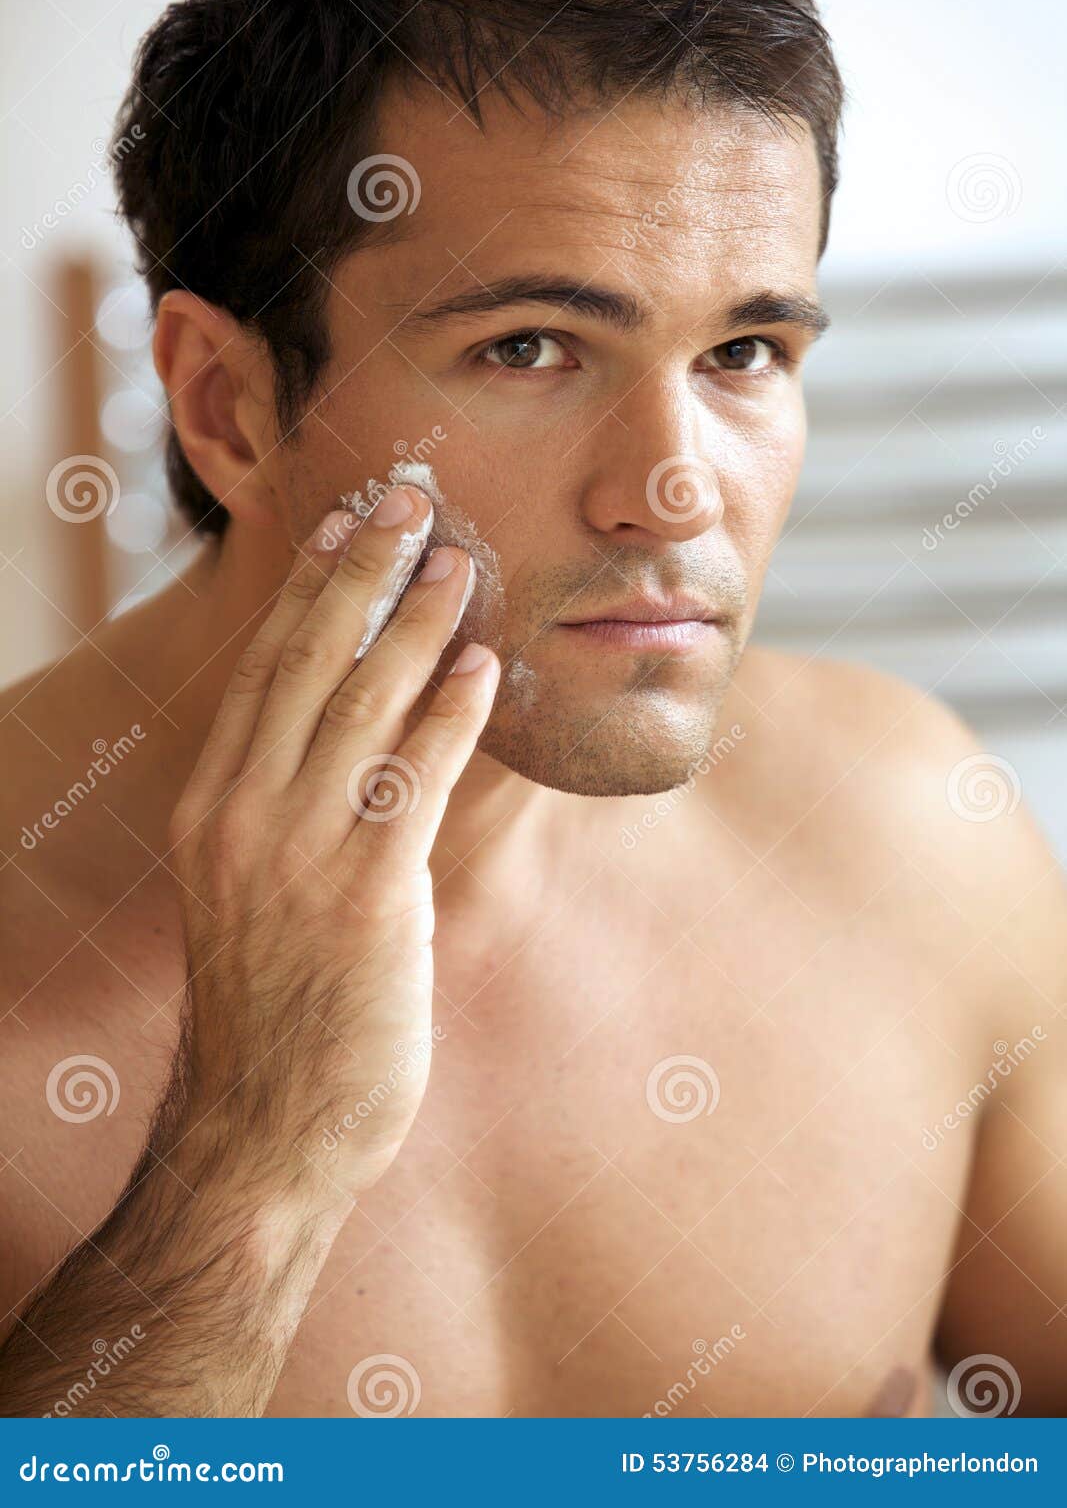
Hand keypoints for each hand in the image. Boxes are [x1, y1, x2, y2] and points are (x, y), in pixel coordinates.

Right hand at [167, 486, 498, 1196]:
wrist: (265, 1130)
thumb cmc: (278, 1011)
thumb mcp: (259, 894)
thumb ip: (295, 811)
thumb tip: (366, 737)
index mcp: (213, 806)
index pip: (265, 671)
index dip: (310, 589)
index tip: (346, 525)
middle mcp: (243, 814)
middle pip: (307, 663)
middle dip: (362, 572)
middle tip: (408, 499)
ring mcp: (296, 854)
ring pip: (360, 706)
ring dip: (416, 623)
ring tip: (459, 561)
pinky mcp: (363, 898)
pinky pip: (411, 782)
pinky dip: (449, 716)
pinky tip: (484, 667)